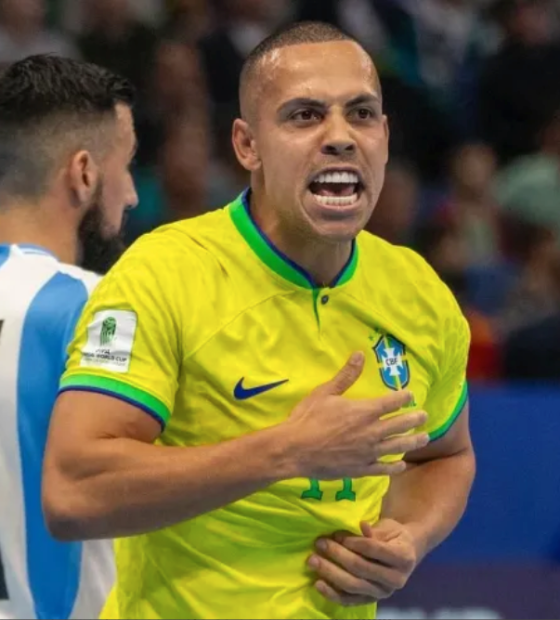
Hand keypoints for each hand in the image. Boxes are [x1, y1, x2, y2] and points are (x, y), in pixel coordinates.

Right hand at [284, 353, 428, 479]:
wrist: (294, 449)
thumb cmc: (308, 418)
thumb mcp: (325, 392)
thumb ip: (346, 375)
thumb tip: (360, 354)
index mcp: (364, 411)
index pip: (392, 403)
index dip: (404, 398)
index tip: (410, 395)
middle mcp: (371, 432)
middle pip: (400, 424)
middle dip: (415, 419)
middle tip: (425, 416)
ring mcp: (368, 452)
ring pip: (397, 447)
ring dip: (413, 442)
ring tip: (424, 438)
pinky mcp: (361, 469)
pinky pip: (383, 468)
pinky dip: (394, 466)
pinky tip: (401, 464)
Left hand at [308, 519, 419, 606]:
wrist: (403, 554)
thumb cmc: (393, 537)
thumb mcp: (388, 529)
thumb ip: (373, 531)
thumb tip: (360, 525)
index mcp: (403, 558)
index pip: (374, 549)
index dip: (354, 541)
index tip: (336, 534)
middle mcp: (395, 580)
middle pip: (361, 568)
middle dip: (337, 554)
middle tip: (320, 543)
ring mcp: (382, 593)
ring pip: (353, 585)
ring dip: (330, 573)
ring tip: (313, 561)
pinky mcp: (370, 601)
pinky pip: (349, 600)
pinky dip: (332, 593)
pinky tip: (318, 584)